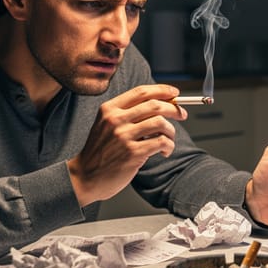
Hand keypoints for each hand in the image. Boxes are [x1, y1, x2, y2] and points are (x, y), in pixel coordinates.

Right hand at [68, 84, 186, 206]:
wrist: (85, 177)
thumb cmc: (100, 152)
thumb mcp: (106, 125)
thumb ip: (128, 114)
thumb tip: (161, 105)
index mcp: (110, 109)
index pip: (141, 92)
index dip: (162, 90)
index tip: (175, 93)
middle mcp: (116, 120)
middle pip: (155, 105)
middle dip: (174, 109)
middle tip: (182, 114)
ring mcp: (124, 136)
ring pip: (161, 123)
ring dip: (171, 131)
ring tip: (169, 139)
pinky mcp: (133, 153)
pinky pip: (161, 142)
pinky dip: (169, 146)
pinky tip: (164, 151)